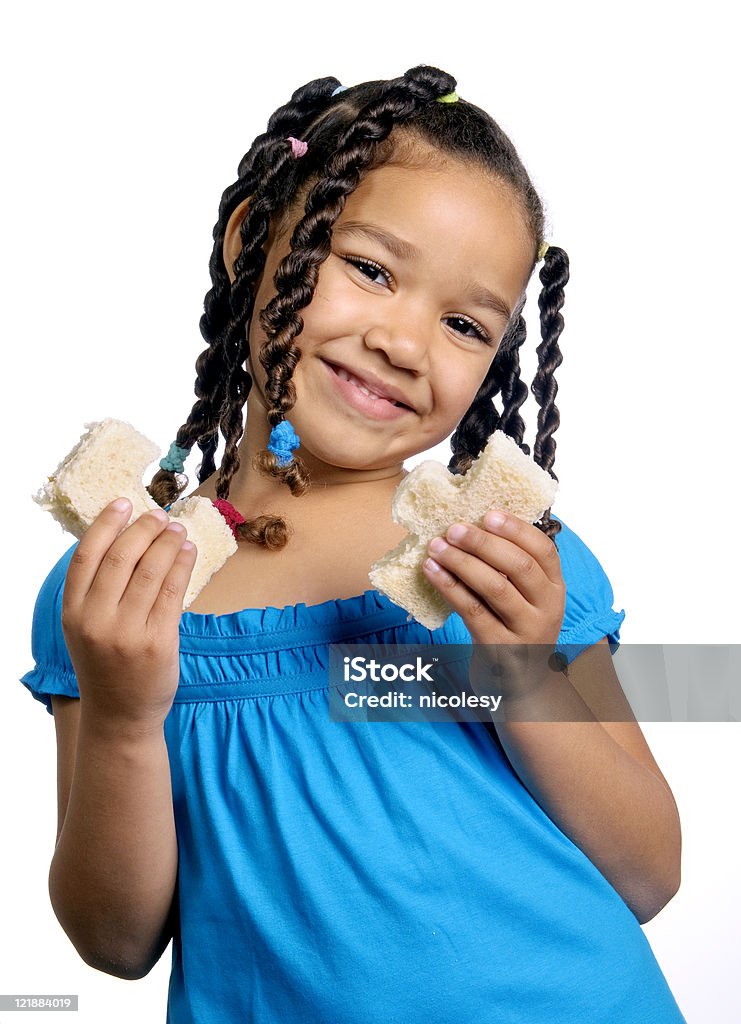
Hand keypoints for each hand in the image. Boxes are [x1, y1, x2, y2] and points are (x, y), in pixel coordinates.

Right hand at [61, 497, 197, 731]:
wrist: (120, 716)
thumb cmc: (106, 666)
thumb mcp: (87, 628)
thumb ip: (98, 591)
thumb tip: (127, 537)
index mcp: (73, 613)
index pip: (86, 556)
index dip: (106, 524)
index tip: (124, 502)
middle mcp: (96, 621)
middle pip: (122, 558)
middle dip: (144, 529)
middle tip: (160, 515)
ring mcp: (127, 633)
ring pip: (151, 571)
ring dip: (168, 543)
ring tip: (178, 530)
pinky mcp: (158, 643)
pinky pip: (173, 592)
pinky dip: (182, 566)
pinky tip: (189, 552)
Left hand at [422, 509, 565, 699]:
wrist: (521, 686)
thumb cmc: (515, 629)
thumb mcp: (527, 599)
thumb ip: (511, 568)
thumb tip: (473, 524)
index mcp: (555, 588)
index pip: (544, 550)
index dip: (517, 529)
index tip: (488, 513)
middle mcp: (547, 608)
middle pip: (519, 566)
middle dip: (483, 543)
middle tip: (453, 528)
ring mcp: (525, 630)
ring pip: (494, 587)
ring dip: (461, 562)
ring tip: (436, 546)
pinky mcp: (499, 648)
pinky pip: (471, 610)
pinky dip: (449, 586)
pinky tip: (431, 571)